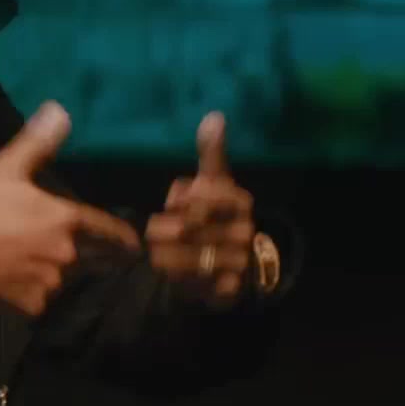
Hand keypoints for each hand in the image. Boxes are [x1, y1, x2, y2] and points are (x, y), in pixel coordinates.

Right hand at [0, 102, 141, 317]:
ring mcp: (49, 281)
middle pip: (81, 255)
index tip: (132, 242)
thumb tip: (61, 109)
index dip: (119, 234)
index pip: (106, 228)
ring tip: (30, 266)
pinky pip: (40, 300)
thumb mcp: (7, 168)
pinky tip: (15, 285)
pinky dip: (31, 294)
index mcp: (66, 220)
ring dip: (51, 273)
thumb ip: (37, 143)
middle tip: (53, 247)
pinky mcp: (31, 303)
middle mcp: (66, 253)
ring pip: (60, 278)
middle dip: (72, 253)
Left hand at [145, 113, 255, 306]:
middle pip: (180, 228)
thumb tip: (214, 116)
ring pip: (176, 256)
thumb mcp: (214, 182)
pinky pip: (186, 282)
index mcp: (239, 201)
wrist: (239, 264)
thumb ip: (211, 153)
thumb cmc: (217, 214)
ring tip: (161, 251)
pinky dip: (172, 276)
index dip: (177, 201)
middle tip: (162, 231)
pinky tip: (171, 271)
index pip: (193, 197)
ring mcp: (237, 262)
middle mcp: (243, 231)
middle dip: (161, 230)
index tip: (178, 203)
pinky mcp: (227, 289)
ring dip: (160, 254)